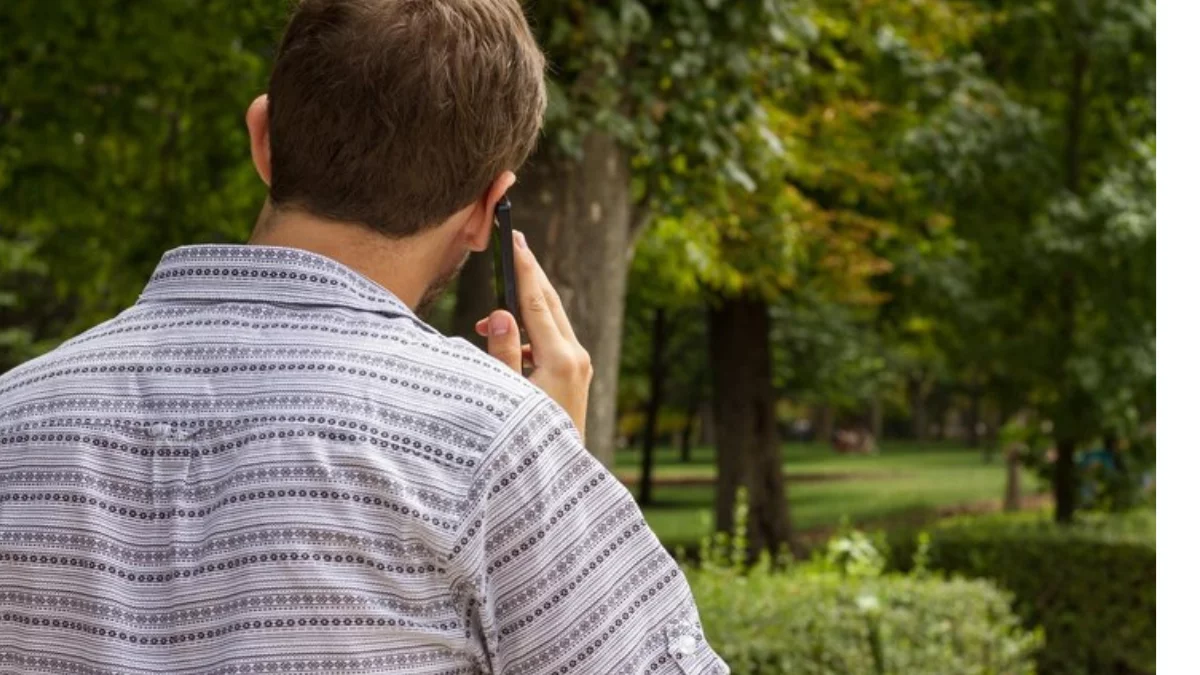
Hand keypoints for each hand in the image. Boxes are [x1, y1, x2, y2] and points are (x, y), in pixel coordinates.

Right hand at [475, 231, 592, 434]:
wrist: (556, 478)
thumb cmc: (526, 439)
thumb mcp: (507, 394)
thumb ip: (503, 351)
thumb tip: (500, 312)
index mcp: (560, 359)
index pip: (538, 302)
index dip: (525, 268)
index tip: (517, 239)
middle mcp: (576, 357)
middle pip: (551, 303)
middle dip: (531, 273)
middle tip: (516, 242)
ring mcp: (579, 365)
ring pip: (552, 321)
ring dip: (524, 309)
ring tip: (487, 320)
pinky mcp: (576, 373)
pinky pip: (553, 340)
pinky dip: (530, 332)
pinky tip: (505, 345)